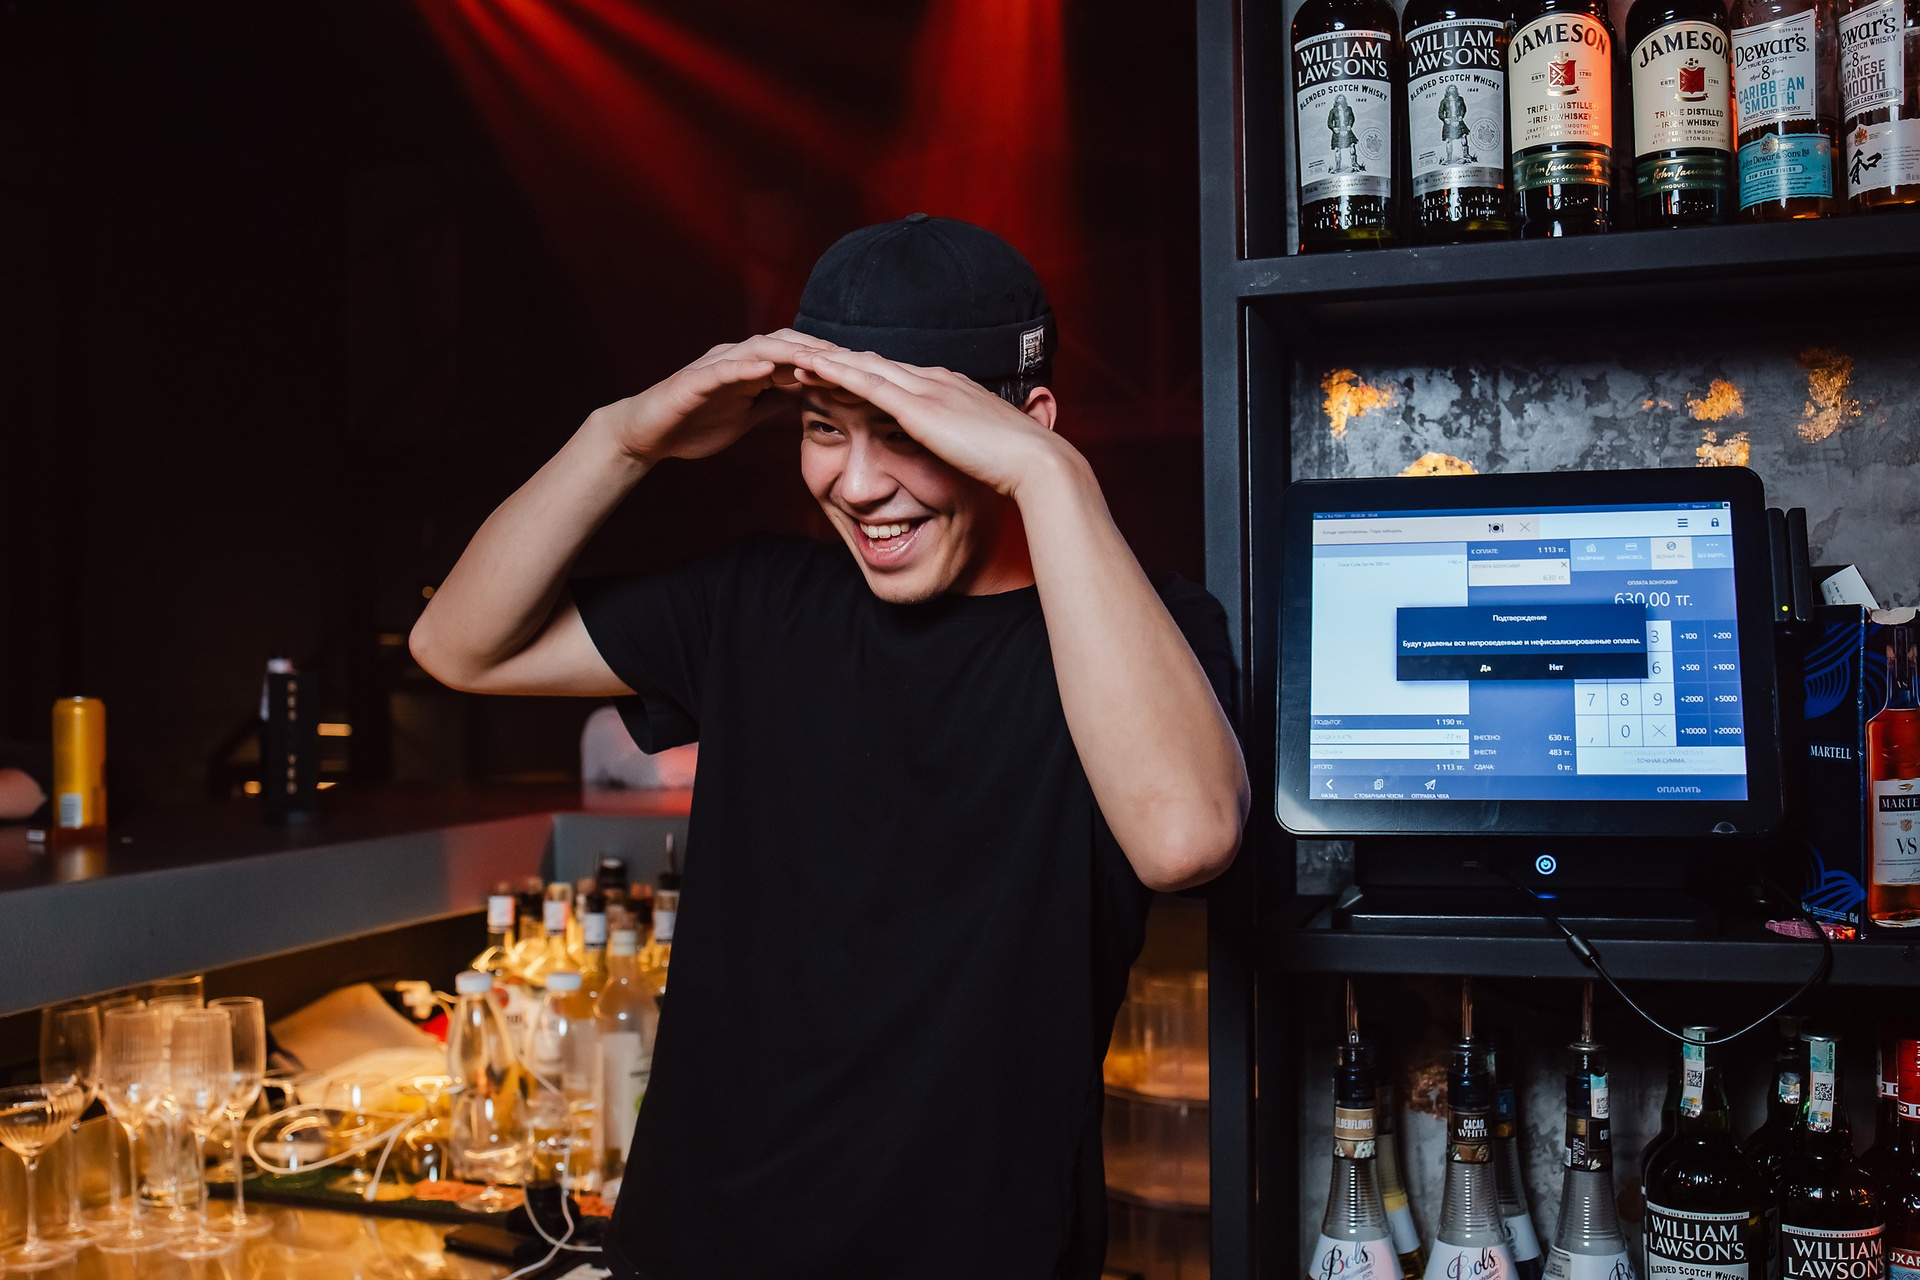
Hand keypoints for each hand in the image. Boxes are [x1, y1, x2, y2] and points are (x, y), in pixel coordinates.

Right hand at [595, 330, 842, 464]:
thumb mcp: (750, 414)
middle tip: (855, 361)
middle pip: (788, 343)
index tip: (864, 371)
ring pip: (760, 349)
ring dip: (792, 352)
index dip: (831, 361)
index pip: (800, 355)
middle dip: (822, 351)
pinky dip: (747, 366)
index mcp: (754, 367)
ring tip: (822, 359)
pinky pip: (724, 369)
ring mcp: (717, 365)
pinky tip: (768, 369)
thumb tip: (813, 393)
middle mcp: (739, 357)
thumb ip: (778, 399)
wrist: (649, 433)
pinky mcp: (696, 380)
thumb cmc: (697, 421)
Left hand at [789, 349, 1066, 497]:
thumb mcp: (982, 447)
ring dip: (827, 359)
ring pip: (864, 366)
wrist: (1035, 462)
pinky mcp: (917, 407)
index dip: (864, 370)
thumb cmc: (1016, 463)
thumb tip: (954, 450)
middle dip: (838, 358)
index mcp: (948, 390)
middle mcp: (934, 380)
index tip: (838, 369)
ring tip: (794, 354)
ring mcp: (925, 389)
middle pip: (874, 363)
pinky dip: (836, 372)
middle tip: (802, 352)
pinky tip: (811, 367)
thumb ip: (963, 441)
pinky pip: (866, 383)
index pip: (896, 375)